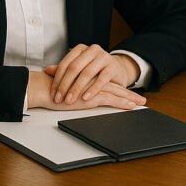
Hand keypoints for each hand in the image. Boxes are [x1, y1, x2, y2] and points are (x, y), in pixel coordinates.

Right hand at [27, 70, 144, 110]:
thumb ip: (72, 87)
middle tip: (141, 99)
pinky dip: (122, 103)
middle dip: (129, 94)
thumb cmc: (51, 90)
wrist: (44, 89)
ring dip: (130, 99)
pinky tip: (131, 106)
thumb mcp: (66, 88)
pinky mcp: (92, 95)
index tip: (128, 94)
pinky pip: (111, 99)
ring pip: (117, 93)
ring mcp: (94, 88)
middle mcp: (93, 81)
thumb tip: (74, 92)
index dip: (118, 89)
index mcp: (88, 78)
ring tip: (141, 103)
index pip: (106, 83)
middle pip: (115, 87)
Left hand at [44, 44, 138, 104]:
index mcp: (81, 49)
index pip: (65, 63)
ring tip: (70, 100)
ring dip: (77, 88)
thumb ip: (64, 69)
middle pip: (74, 68)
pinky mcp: (113, 67)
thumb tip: (48, 70)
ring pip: (87, 73)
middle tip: (59, 99)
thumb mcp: (79, 69)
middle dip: (65, 85)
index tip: (53, 93)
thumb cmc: (95, 70)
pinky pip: (102, 79)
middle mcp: (92, 50)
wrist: (117, 70)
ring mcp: (103, 57)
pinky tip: (86, 98)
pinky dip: (93, 89)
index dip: (57, 79)